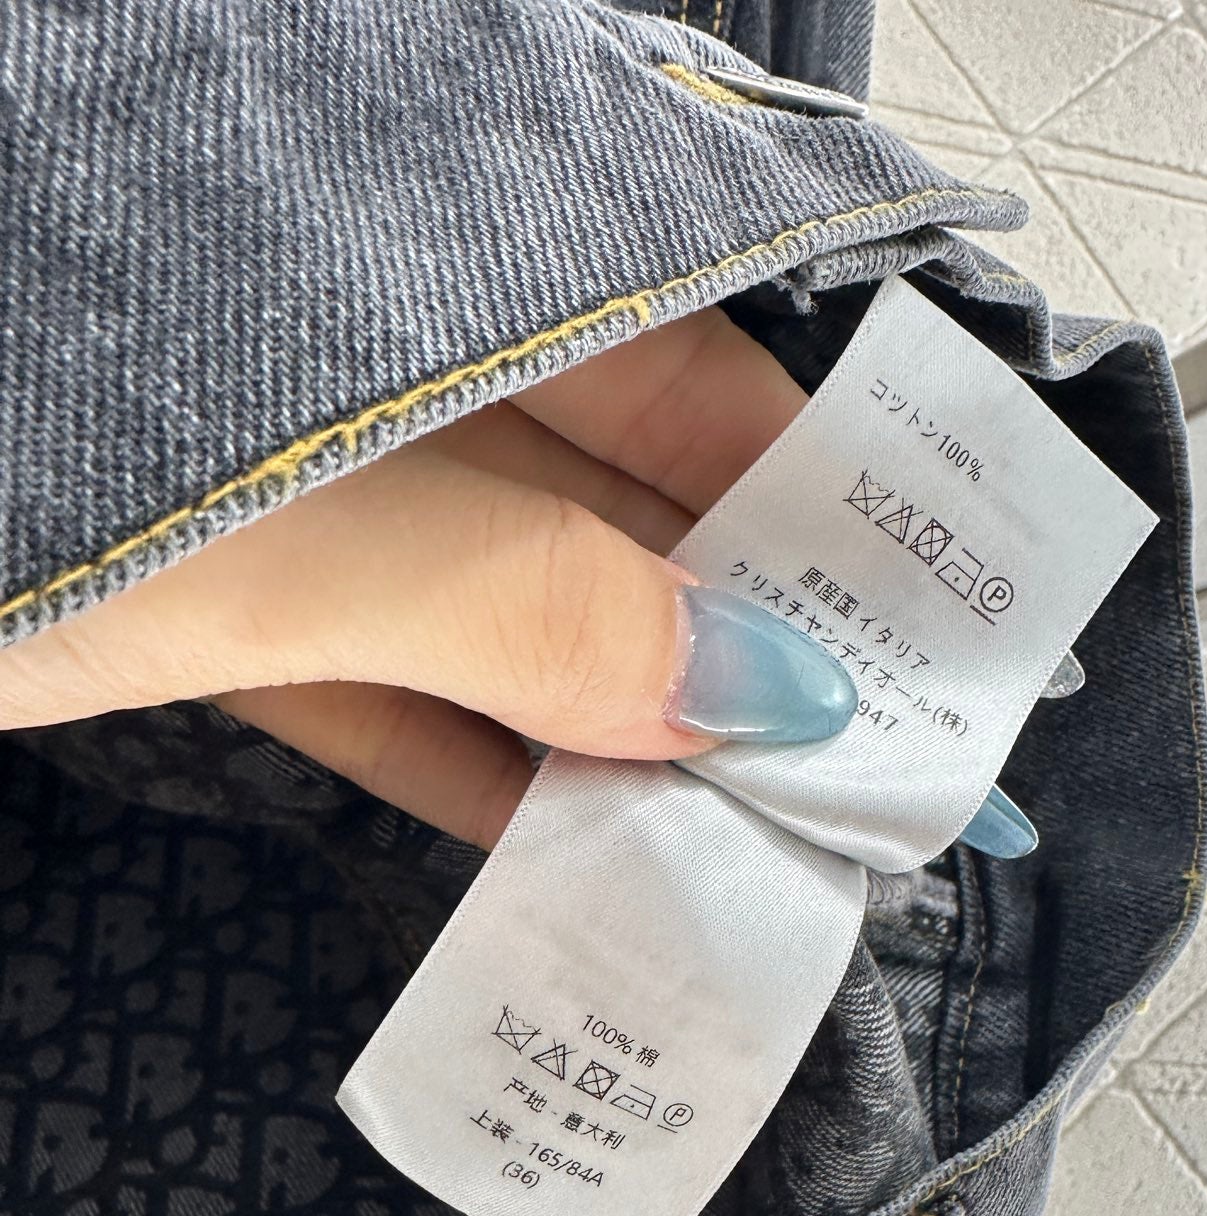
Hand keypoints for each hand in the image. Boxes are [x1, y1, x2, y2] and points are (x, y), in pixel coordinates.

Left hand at [0, 308, 856, 847]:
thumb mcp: (265, 526)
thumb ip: (523, 596)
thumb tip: (762, 683)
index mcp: (417, 251)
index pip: (695, 372)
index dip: (816, 522)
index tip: (911, 672)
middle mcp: (364, 342)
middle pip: (608, 496)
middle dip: (726, 650)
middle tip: (842, 803)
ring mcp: (266, 464)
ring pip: (494, 595)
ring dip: (601, 730)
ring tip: (723, 855)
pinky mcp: (176, 580)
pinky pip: (365, 662)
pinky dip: (456, 755)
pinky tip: (556, 844)